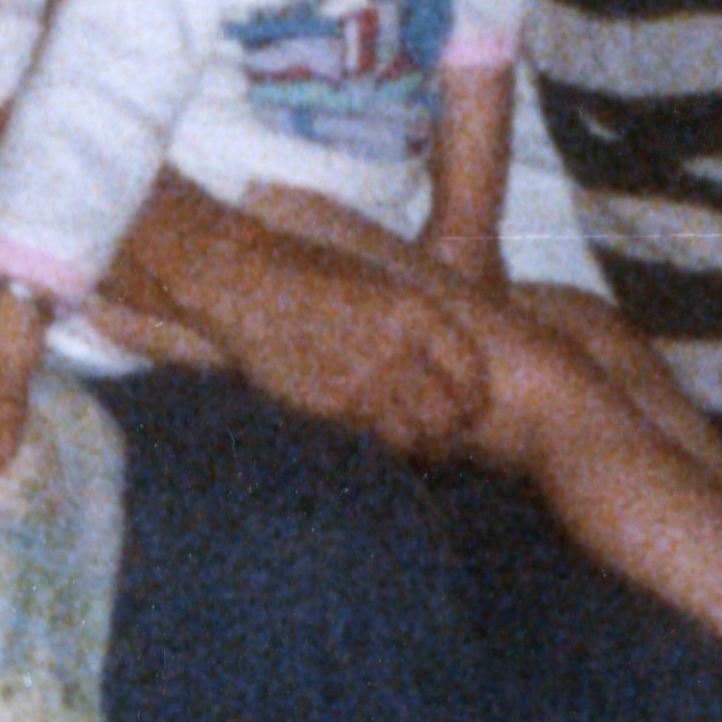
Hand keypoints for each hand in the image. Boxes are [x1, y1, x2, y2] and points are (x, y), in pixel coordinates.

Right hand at [113, 178, 494, 456]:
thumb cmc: (311, 272)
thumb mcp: (376, 281)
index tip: (471, 408)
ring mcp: (361, 380)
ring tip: (415, 448)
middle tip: (446, 437)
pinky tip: (372, 437)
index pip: (470, 371)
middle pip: (447, 414)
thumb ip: (412, 320)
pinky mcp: (327, 404)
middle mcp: (395, 348)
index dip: (475, 398)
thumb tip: (439, 354)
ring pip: (410, 437)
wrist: (246, 280)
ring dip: (418, 447)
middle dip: (451, 431)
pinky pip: (368, 437)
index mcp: (415, 310)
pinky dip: (377, 443)